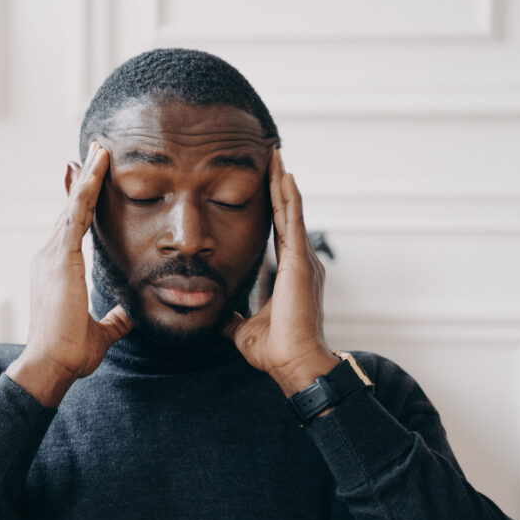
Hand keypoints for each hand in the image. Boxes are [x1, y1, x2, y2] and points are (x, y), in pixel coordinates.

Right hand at [7, 142, 132, 406]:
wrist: (51, 364)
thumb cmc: (69, 353)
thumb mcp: (100, 332)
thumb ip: (115, 319)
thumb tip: (129, 315)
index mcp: (56, 270)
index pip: (71, 227)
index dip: (81, 202)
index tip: (88, 179)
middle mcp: (49, 256)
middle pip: (70, 209)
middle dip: (84, 179)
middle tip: (96, 149)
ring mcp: (52, 254)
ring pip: (74, 205)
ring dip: (88, 175)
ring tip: (100, 148)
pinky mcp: (61, 257)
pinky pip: (77, 213)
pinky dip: (88, 188)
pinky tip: (98, 167)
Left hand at [222, 149, 337, 396]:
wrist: (293, 363)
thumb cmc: (274, 350)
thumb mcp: (243, 328)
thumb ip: (232, 318)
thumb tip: (216, 316)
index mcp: (288, 272)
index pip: (277, 230)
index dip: (272, 206)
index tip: (266, 184)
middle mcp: (299, 261)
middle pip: (286, 213)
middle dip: (278, 185)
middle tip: (273, 157)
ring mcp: (303, 260)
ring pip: (290, 211)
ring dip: (282, 183)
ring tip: (277, 157)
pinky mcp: (300, 262)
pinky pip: (293, 222)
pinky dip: (289, 198)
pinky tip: (286, 177)